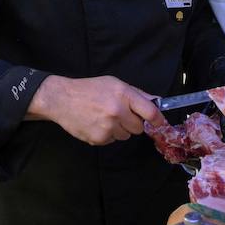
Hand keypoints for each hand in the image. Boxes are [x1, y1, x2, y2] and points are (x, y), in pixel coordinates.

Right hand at [26, 74, 165, 144]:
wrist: (63, 99)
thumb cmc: (90, 89)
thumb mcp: (115, 84)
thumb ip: (137, 94)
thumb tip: (157, 102)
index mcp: (123, 95)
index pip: (150, 111)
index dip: (158, 120)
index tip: (161, 124)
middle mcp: (117, 111)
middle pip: (138, 127)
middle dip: (133, 123)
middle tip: (121, 114)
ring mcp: (107, 127)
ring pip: (126, 136)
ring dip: (120, 129)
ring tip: (105, 117)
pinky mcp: (98, 139)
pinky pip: (112, 141)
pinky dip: (108, 135)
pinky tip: (97, 124)